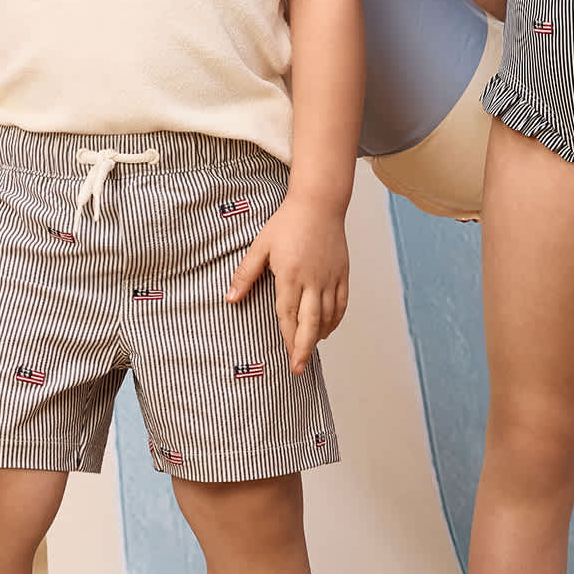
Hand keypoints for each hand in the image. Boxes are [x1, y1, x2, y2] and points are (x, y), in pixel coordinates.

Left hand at [226, 195, 348, 373]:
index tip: (287, 358)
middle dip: (304, 349)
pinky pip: (341, 303)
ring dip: (318, 336)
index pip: (288, 314)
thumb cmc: (286, 223)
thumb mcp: (260, 247)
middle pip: (311, 323)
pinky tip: (326, 330)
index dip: (287, 338)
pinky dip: (335, 320)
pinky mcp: (342, 273)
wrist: (319, 203)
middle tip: (299, 369)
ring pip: (328, 316)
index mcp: (291, 275)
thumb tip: (231, 300)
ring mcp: (330, 277)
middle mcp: (313, 280)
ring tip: (308, 352)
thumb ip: (245, 275)